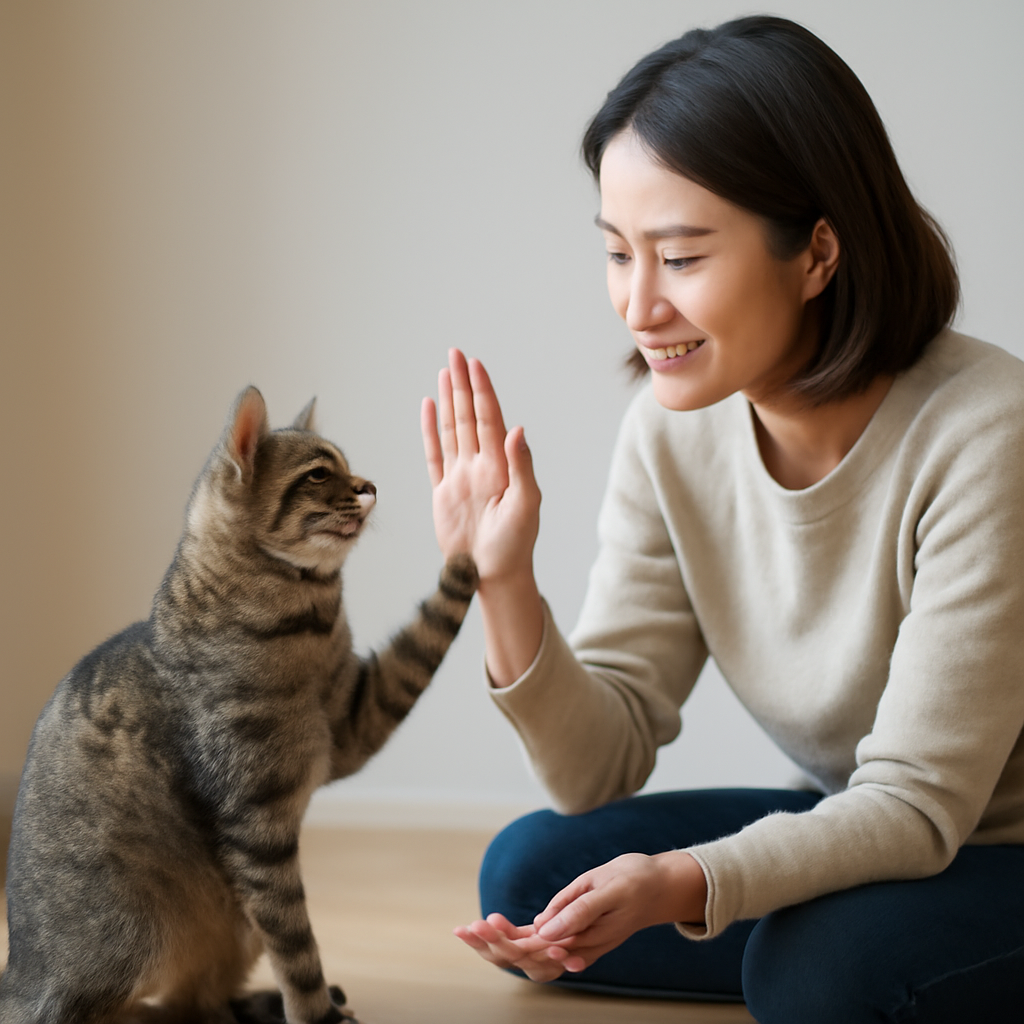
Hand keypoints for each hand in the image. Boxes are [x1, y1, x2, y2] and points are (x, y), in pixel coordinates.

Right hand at [421, 349, 540, 584]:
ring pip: (452, 429)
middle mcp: (480, 465)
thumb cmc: (515, 544)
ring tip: (444, 374)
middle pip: (469, 416)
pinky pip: (434, 455)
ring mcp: (460, 476)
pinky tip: (428, 408)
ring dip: (448, 401)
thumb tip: (516, 430)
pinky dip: (430, 431)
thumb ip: (521, 467)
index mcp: (501, 466)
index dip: (483, 391)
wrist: (492, 573)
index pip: (490, 419)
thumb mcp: (526, 505)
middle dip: (463, 385)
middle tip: (456, 354)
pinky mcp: (442, 492)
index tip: (475, 365)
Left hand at [454, 851, 707, 979]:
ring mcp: (572, 944)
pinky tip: (491, 927)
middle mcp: (575, 949)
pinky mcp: (569, 934)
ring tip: (466, 929)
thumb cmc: (634, 881)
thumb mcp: (607, 887)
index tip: (486, 921)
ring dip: (495, 945)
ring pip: (526, 955)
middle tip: (463, 929)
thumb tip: (541, 929)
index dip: (507, 939)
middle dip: (490, 946)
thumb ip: (576, 910)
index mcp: (583, 940)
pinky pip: (535, 943)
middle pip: (525, 957)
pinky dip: (510, 937)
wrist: (658, 886)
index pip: (536, 949)